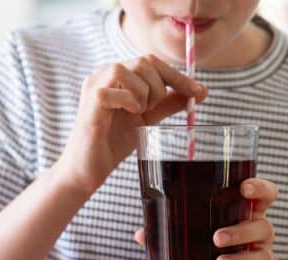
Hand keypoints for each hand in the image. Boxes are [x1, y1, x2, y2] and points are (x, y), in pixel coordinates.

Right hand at [55, 55, 207, 193]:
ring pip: (130, 71)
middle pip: (144, 62)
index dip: (178, 75)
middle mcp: (104, 74)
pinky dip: (129, 103)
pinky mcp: (90, 102)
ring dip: (144, 94)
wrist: (88, 169)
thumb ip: (169, 103)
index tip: (199, 92)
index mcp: (118, 75)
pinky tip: (128, 115)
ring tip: (138, 113)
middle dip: (161, 87)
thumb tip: (199, 91)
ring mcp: (94, 86)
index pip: (152, 62)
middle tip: (154, 110)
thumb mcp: (149, 118)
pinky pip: (116, 92)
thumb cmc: (114, 141)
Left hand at [134, 177, 277, 259]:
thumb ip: (174, 227)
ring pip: (262, 256)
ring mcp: (263, 256)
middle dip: (240, 231)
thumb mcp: (202, 230)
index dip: (259, 188)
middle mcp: (260, 233)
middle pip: (262, 226)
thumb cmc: (219, 242)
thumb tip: (142, 234)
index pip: (265, 194)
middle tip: (217, 238)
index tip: (244, 188)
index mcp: (247, 213)